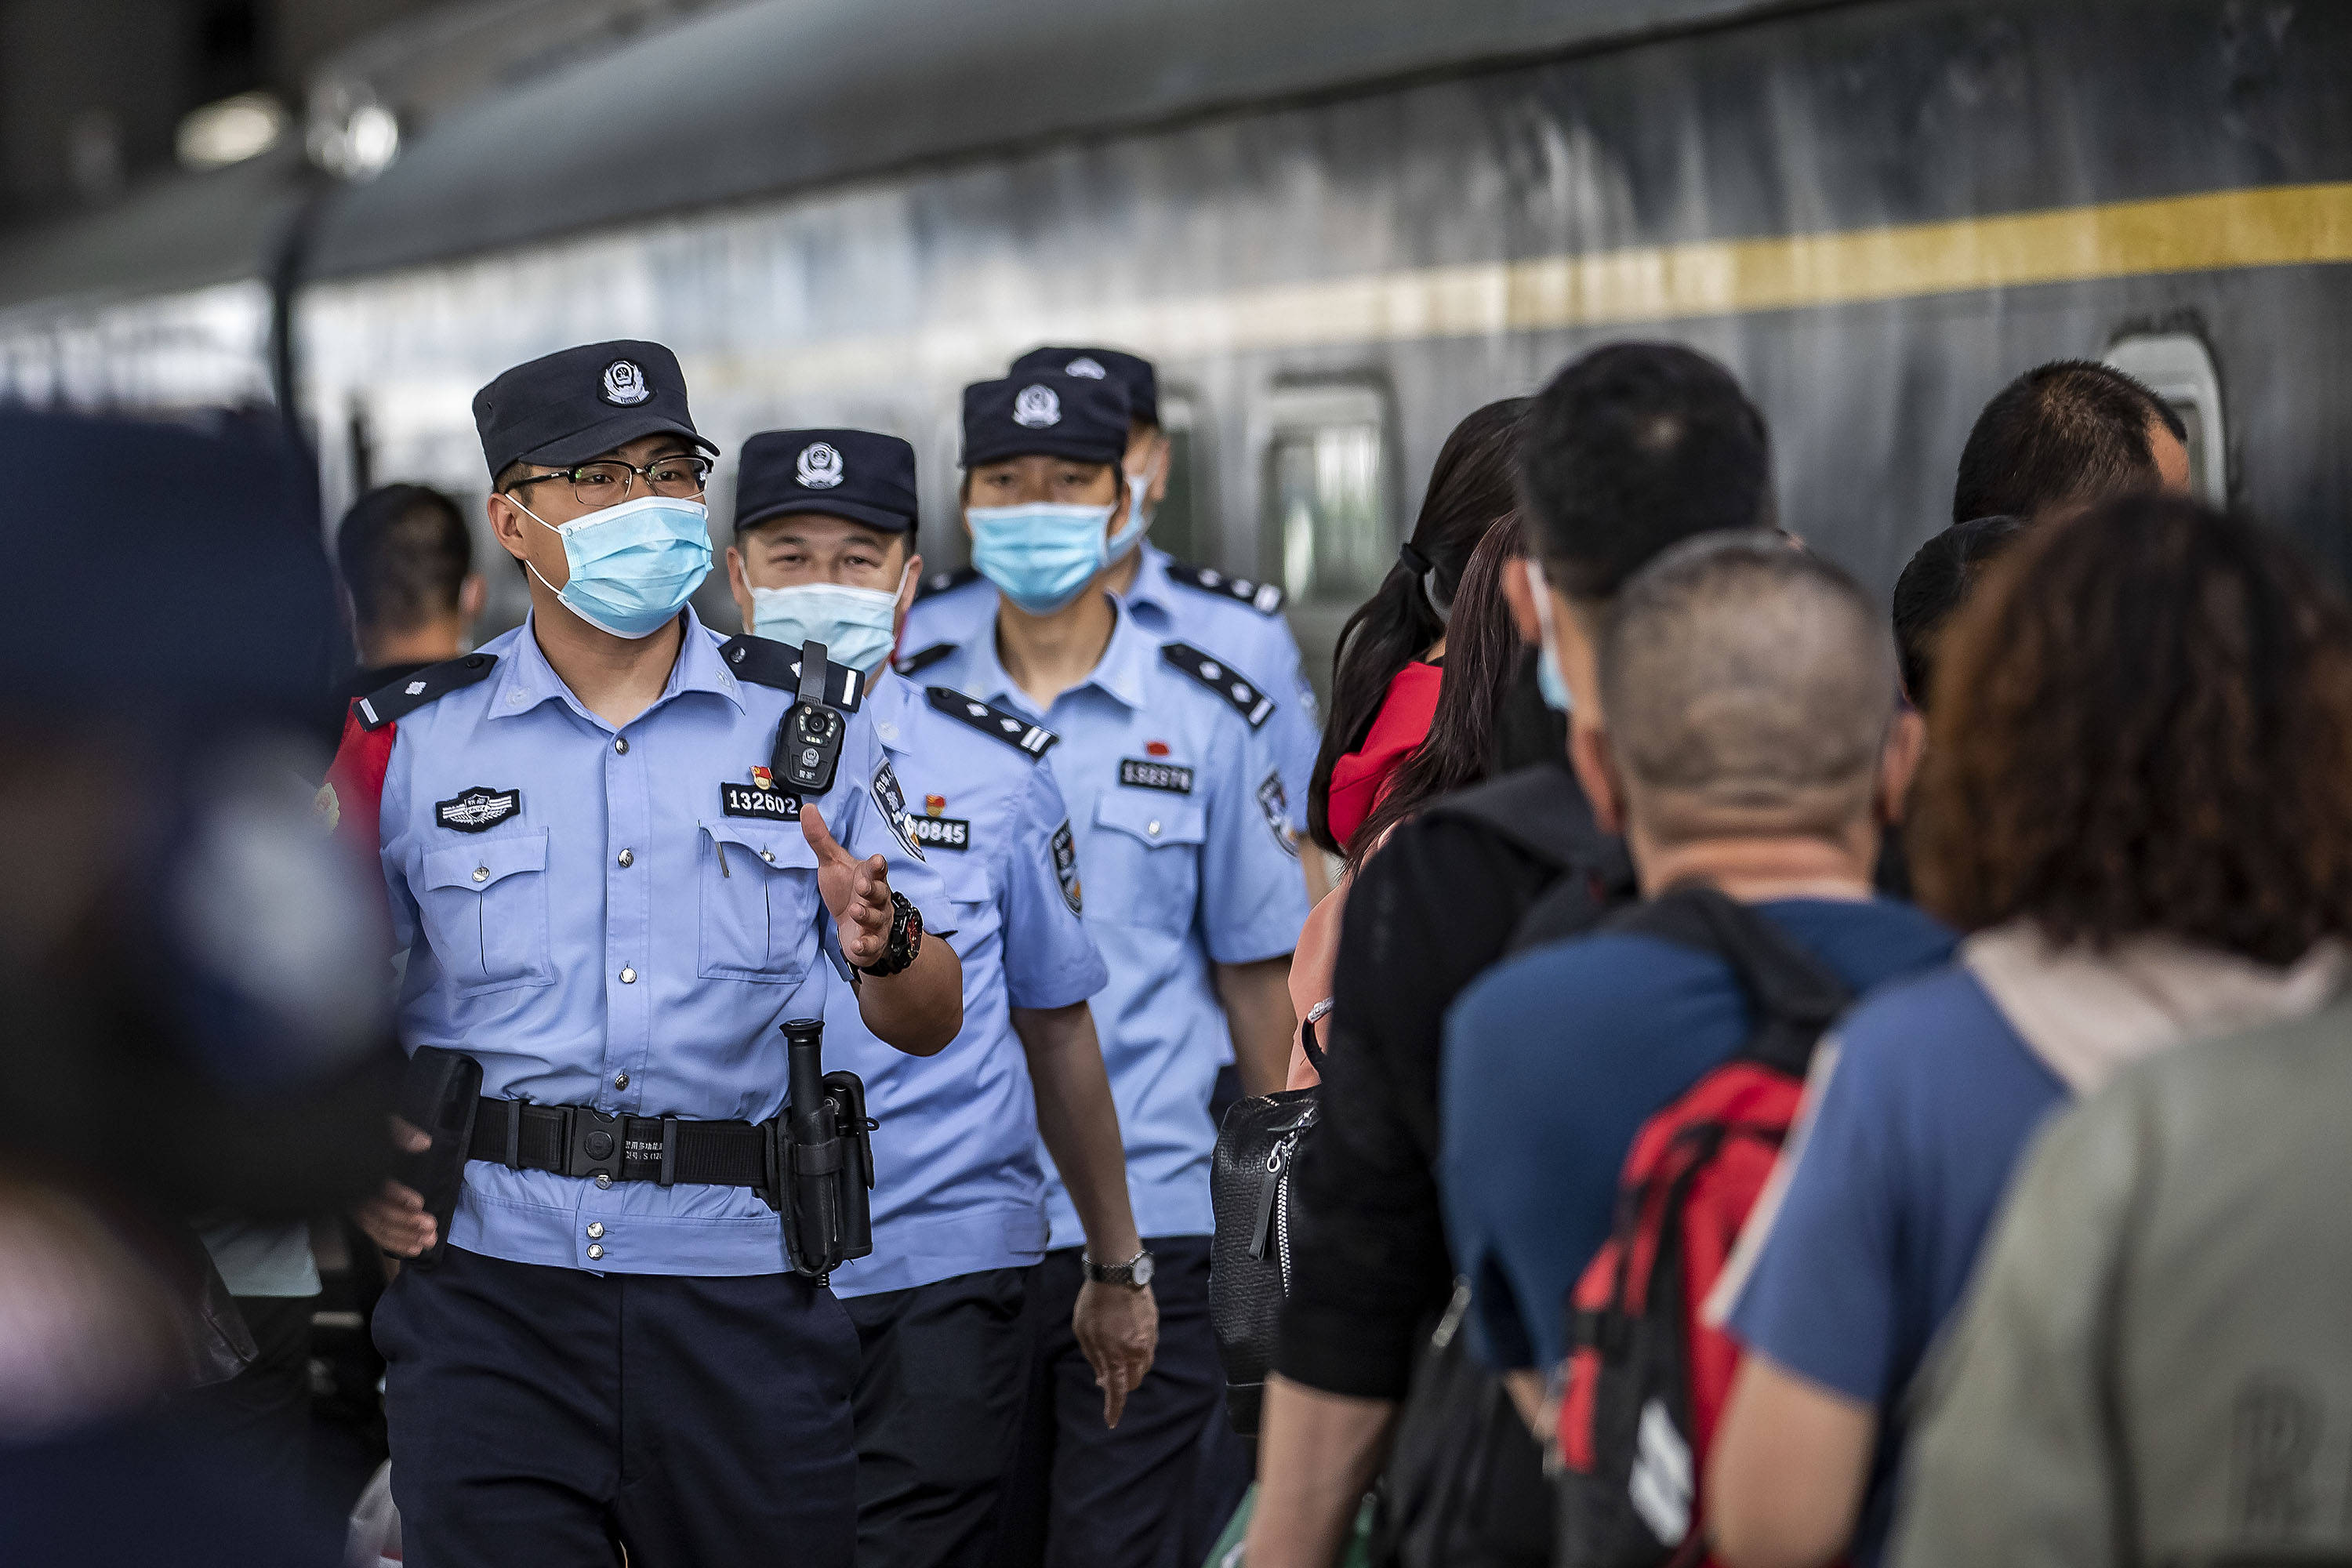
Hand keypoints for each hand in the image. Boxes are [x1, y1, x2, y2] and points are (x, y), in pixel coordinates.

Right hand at [353, 1117, 434, 1257]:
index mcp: (358, 1170)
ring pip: (378, 1228)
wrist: (340, 1140)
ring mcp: (356, 1206)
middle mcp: (353, 1192)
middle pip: (378, 1213)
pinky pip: (376, 1234)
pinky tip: (415, 1249)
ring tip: (429, 1241)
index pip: (377, 1187)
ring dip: (404, 1237)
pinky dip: (395, 1244)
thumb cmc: (363, 1130)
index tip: (419, 1203)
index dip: (398, 1197)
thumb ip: (400, 1132)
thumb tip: (423, 1143)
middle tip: (431, 1226)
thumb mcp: (381, 1122)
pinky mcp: (362, 1215)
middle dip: (406, 1223)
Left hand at [802, 803, 893, 968]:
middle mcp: (878, 898)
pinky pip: (873, 944)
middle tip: (861, 887)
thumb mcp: (832, 864)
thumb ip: (821, 839)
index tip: (875, 860)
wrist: (854, 927)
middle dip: (872, 889)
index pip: (877, 869)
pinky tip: (858, 945)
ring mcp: (877, 921)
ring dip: (867, 914)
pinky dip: (867, 945)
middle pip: (880, 892)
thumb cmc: (845, 890)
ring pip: (877, 917)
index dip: (877, 866)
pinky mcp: (872, 942)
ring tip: (854, 911)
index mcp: (869, 877)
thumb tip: (806, 808)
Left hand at [1073, 1279, 1158, 1427]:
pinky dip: (1137, 1352)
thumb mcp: (1084, 1333)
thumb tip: (1102, 1379)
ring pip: (1143, 1366)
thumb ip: (1095, 1359)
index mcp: (1117, 1356)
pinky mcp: (1154, 1326)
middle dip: (1122, 1385)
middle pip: (1134, 1381)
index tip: (1111, 1422)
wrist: (1118, 1273)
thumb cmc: (1095, 1303)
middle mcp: (1137, 1352)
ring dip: (1131, 1369)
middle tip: (1107, 1378)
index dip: (1115, 1409)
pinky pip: (1147, 1348)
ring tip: (1116, 1356)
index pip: (1118, 1391)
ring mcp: (1149, 1339)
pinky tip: (1126, 1339)